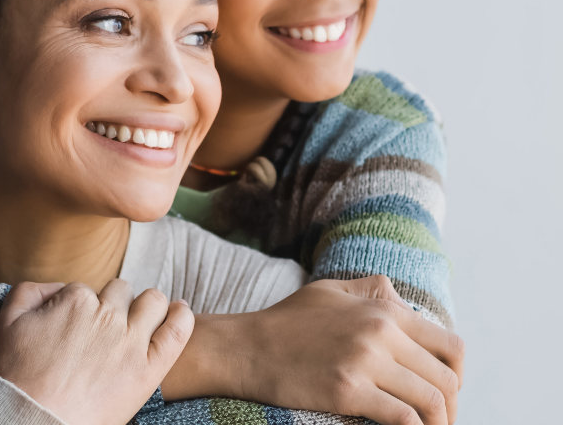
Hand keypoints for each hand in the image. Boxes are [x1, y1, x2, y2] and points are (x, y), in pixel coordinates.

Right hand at [0, 279, 194, 424]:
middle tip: (104, 330)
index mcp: (74, 300)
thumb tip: (58, 288)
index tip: (75, 328)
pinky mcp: (147, 369)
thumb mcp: (5, 323)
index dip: (80, 308)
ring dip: (149, 305)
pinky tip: (180, 311)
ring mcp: (130, 341)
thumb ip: (29, 293)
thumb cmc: (13, 379)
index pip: (86, 290)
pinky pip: (177, 331)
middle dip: (114, 304)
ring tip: (145, 318)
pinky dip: (182, 317)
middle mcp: (105, 315)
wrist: (31, 424)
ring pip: (153, 301)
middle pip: (120, 292)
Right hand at [163, 275, 464, 424]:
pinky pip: (402, 419)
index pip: (450, 346)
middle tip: (439, 422)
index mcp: (383, 309)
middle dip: (451, 408)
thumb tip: (404, 302)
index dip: (458, 376)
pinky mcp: (347, 392)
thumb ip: (373, 290)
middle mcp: (380, 332)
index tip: (447, 392)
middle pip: (445, 380)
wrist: (246, 347)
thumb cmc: (286, 321)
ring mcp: (365, 362)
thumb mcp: (331, 291)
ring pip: (430, 403)